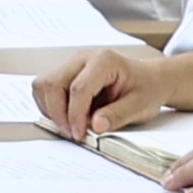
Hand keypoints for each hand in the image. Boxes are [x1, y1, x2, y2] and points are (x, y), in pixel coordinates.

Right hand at [34, 49, 155, 137]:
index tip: (80, 134)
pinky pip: (45, 89)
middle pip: (53, 83)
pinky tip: (68, 117)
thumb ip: (117, 115)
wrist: (149, 80)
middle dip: (58, 113)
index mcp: (104, 61)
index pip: (79, 87)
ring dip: (51, 109)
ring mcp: (71, 65)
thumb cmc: (146, 89)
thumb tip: (95, 126)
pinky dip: (50, 106)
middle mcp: (83, 58)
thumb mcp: (140, 106)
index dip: (75, 115)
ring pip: (44, 85)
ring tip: (71, 125)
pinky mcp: (65, 74)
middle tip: (73, 133)